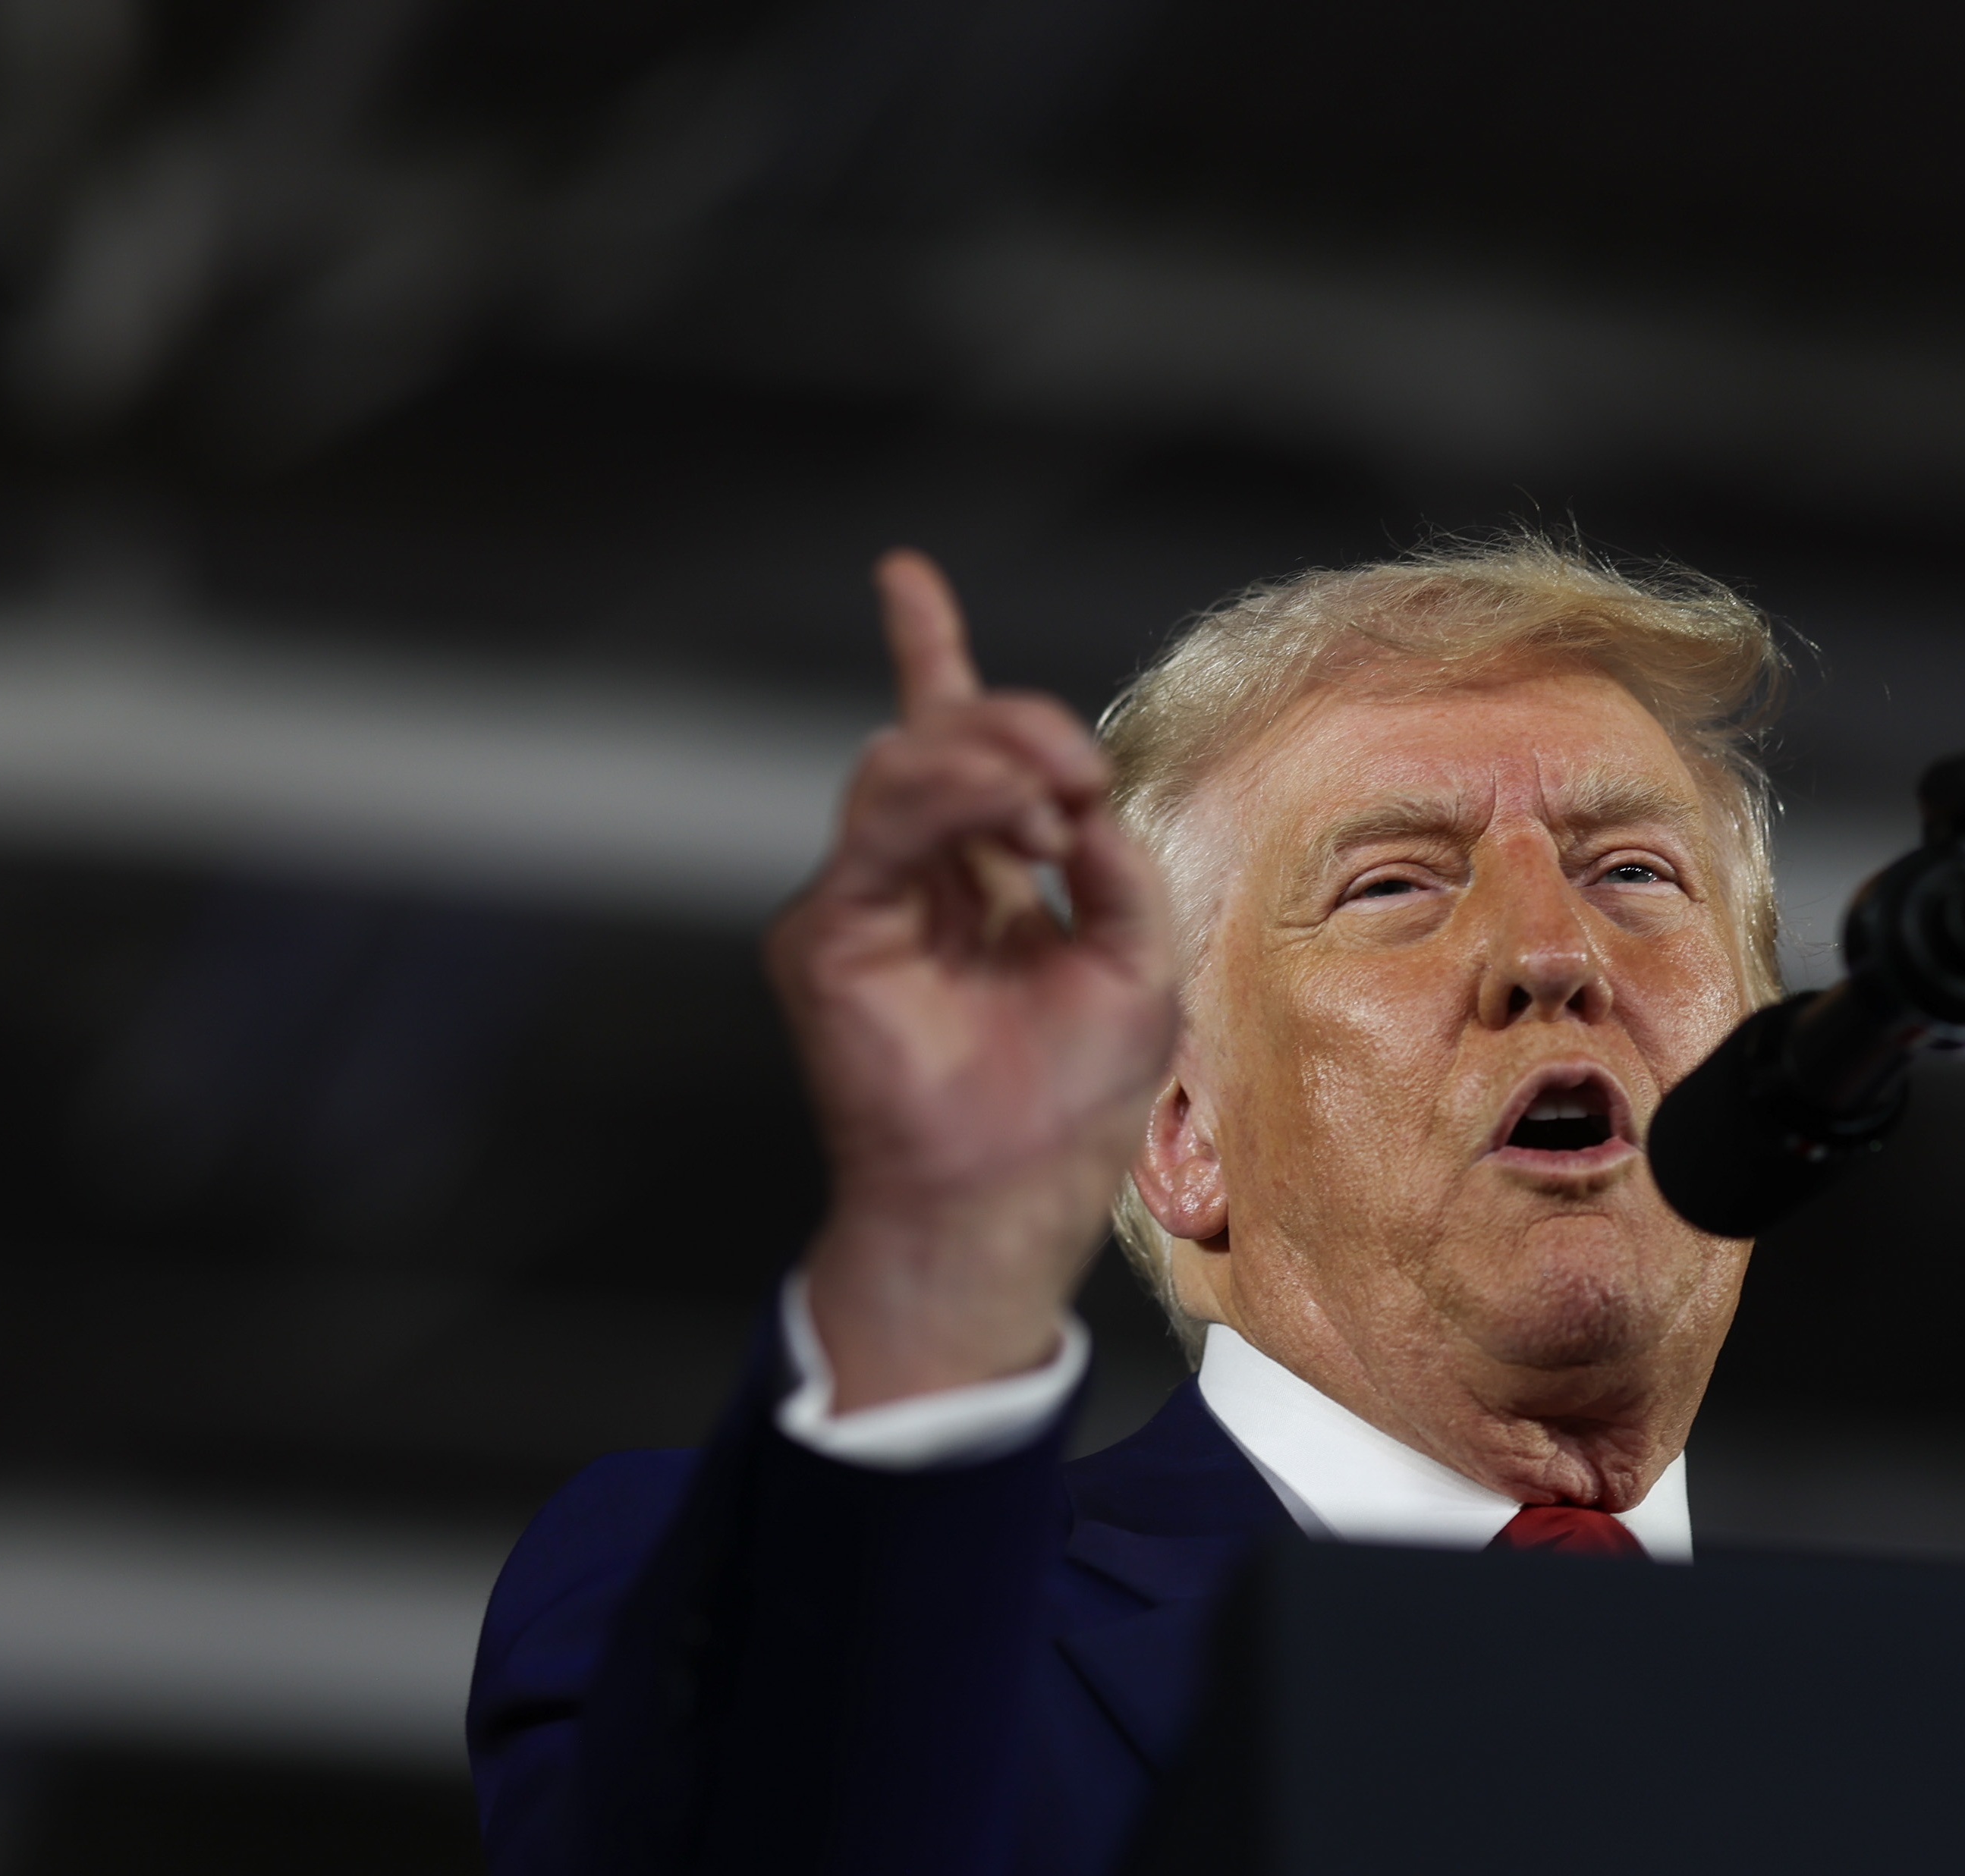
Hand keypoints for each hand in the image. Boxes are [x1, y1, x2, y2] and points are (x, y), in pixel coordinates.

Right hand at [769, 550, 1179, 1410]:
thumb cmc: (1068, 1109)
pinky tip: (1015, 813)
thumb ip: (1113, 871)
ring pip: (897, 771)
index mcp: (976, 882)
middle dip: (1006, 723)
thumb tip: (1080, 800)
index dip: (922, 657)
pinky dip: (948, 803)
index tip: (902, 579)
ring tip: (1053, 791)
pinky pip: (877, 834)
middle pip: (930, 742)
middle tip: (1073, 764)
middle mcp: (910, 884)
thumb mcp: (1135, 968)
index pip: (945, 749)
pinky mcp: (828, 941)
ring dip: (984, 758)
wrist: (1008, 1207)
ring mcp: (860, 908)